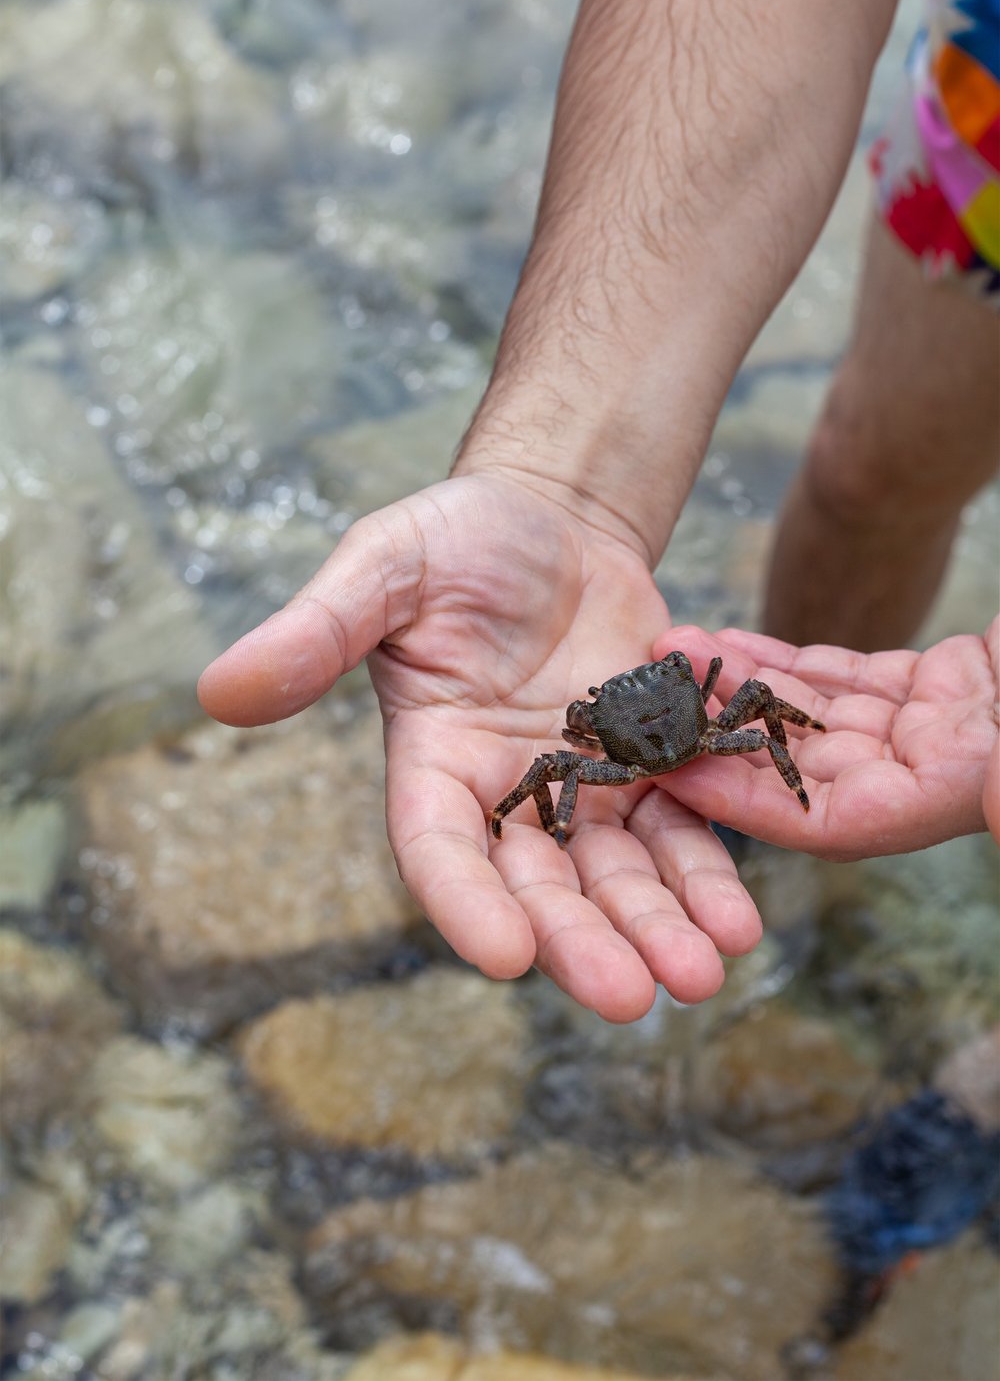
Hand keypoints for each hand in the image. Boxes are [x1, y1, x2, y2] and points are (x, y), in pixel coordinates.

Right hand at [198, 473, 762, 1020]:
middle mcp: (506, 792)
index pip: (440, 846)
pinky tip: (741, 921)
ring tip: (704, 975)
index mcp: (432, 759)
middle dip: (584, 941)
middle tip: (631, 998)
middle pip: (541, 884)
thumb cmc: (454, 538)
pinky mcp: (650, 766)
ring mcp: (583, 786)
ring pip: (619, 875)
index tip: (505, 957)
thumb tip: (216, 692)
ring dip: (658, 927)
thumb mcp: (381, 568)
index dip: (466, 902)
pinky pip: (680, 829)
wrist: (552, 516)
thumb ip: (315, 631)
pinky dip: (707, 876)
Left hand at [653, 620, 998, 857]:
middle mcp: (918, 777)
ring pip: (807, 713)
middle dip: (717, 733)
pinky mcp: (928, 687)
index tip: (674, 771)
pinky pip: (840, 678)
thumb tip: (999, 811)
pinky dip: (786, 662)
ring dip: (740, 684)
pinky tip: (732, 641)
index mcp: (941, 802)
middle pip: (794, 765)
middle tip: (652, 698)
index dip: (741, 801)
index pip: (819, 819)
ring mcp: (920, 731)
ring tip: (678, 648)